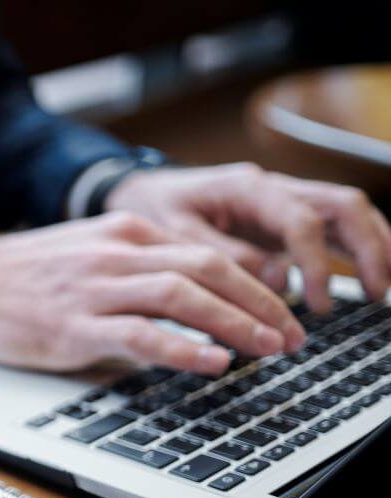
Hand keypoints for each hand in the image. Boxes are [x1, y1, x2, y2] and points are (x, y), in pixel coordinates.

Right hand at [0, 213, 305, 374]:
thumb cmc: (20, 278)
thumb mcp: (87, 256)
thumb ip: (135, 272)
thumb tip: (186, 308)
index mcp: (124, 232)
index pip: (208, 252)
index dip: (255, 283)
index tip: (279, 311)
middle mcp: (116, 252)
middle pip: (209, 268)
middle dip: (261, 303)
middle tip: (291, 334)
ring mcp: (95, 287)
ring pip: (184, 295)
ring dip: (236, 323)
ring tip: (268, 348)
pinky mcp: (74, 324)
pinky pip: (141, 333)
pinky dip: (183, 348)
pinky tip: (212, 362)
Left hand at [105, 163, 390, 310]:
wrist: (137, 195)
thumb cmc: (150, 211)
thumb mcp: (173, 234)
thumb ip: (222, 255)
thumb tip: (275, 280)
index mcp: (247, 188)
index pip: (301, 221)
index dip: (314, 263)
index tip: (313, 303)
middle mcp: (273, 189)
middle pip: (343, 206)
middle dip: (369, 247)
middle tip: (374, 293)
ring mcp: (282, 203)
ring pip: (346, 213)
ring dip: (372, 247)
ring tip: (379, 290)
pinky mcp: (281, 221)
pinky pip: (331, 229)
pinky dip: (352, 252)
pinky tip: (361, 282)